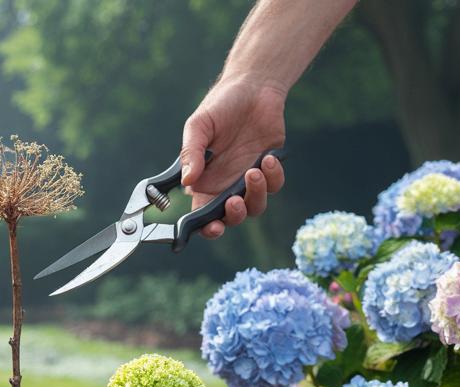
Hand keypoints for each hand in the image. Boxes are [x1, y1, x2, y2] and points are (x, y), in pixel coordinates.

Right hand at [180, 80, 286, 238]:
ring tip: (254, 172)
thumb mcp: (198, 126)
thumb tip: (186, 182)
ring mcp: (248, 178)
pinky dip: (273, 178)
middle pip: (230, 218)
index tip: (211, 227)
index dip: (206, 228)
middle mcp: (225, 185)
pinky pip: (274, 186)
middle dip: (233, 217)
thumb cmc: (220, 105)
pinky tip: (268, 159)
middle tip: (233, 202)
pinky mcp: (269, 168)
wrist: (253, 86)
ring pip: (255, 207)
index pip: (201, 214)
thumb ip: (191, 153)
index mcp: (203, 180)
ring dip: (255, 195)